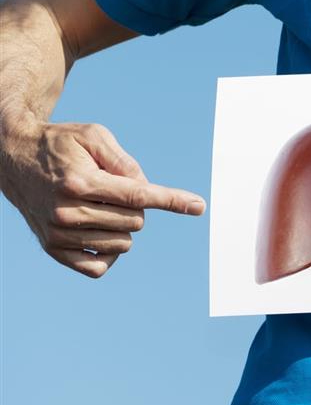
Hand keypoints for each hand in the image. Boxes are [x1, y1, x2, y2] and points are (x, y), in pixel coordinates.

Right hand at [0, 118, 205, 278]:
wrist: (14, 158)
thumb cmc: (61, 144)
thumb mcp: (94, 136)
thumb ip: (126, 161)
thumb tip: (148, 189)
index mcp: (81, 182)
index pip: (138, 196)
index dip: (172, 200)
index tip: (199, 206)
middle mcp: (67, 211)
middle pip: (135, 221)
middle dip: (135, 205)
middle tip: (112, 188)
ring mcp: (58, 233)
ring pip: (122, 244)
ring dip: (123, 227)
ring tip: (101, 205)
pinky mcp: (52, 249)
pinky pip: (98, 268)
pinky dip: (109, 253)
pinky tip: (101, 232)